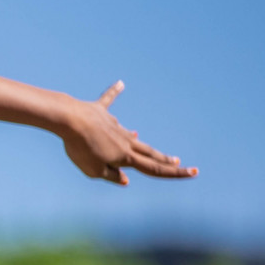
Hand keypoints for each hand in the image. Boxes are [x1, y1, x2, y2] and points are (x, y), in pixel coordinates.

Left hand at [62, 81, 198, 185]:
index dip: (174, 173)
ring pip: (129, 135)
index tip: (194, 172)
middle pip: (148, 152)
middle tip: (178, 161)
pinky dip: (114, 92)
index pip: (154, 168)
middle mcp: (124, 140)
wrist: (71, 120)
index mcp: (125, 157)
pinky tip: (120, 84)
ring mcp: (113, 125)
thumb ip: (111, 176)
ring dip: (136, 140)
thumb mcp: (94, 170)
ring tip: (138, 138)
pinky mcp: (99, 112)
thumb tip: (126, 180)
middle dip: (163, 159)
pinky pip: (108, 101)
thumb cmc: (81, 148)